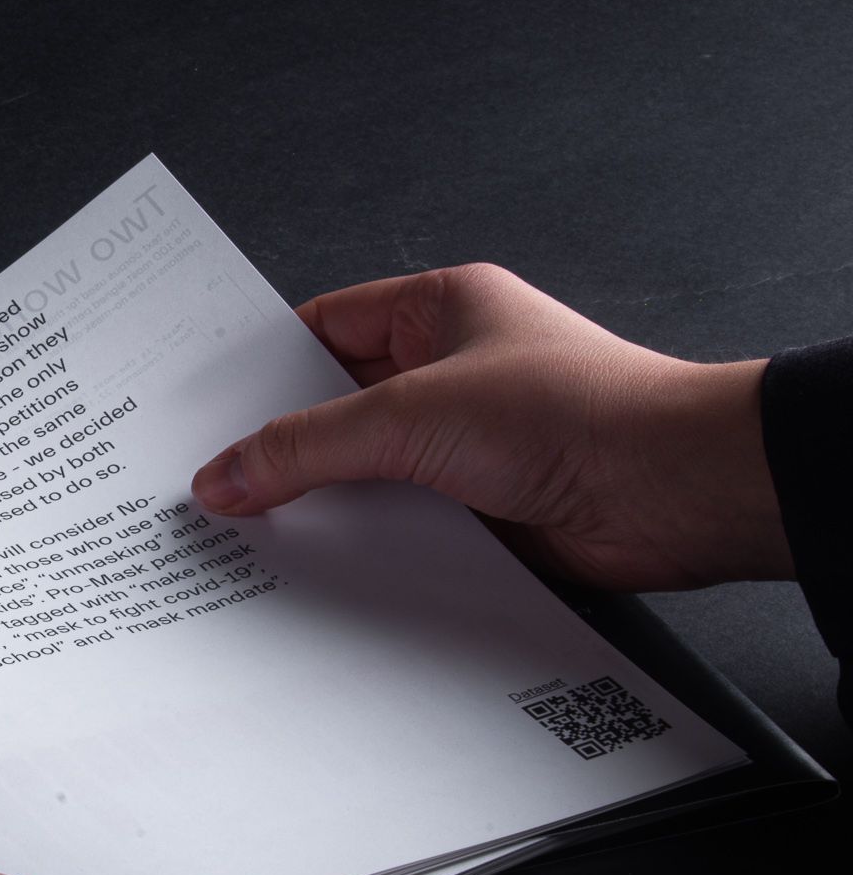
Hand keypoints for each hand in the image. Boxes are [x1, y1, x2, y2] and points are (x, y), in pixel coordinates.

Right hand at [190, 264, 792, 590]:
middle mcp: (452, 368)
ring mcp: (467, 440)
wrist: (673, 492)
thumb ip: (307, 447)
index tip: (202, 403)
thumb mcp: (411, 415)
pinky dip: (360, 542)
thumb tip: (225, 473)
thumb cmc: (576, 413)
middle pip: (336, 404)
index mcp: (440, 309)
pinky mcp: (482, 505)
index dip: (260, 363)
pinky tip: (315, 565)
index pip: (324, 326)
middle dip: (280, 442)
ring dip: (321, 499)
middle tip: (208, 473)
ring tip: (244, 527)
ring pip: (365, 469)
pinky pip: (398, 521)